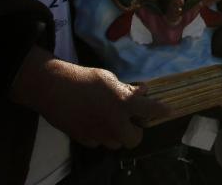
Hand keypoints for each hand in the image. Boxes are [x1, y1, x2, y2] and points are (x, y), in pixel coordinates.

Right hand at [11, 46, 170, 148]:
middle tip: (131, 120)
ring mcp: (98, 133)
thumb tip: (141, 92)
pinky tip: (95, 122)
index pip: (151, 110)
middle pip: (134, 140)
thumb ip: (126, 88)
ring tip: (111, 120)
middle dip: (135, 132)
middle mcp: (114, 122)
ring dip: (117, 134)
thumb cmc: (83, 79)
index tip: (168, 111)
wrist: (53, 88)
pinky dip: (100, 135)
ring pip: (116, 143)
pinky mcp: (83, 139)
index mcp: (123, 103)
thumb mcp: (109, 78)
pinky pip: (98, 143)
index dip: (162, 110)